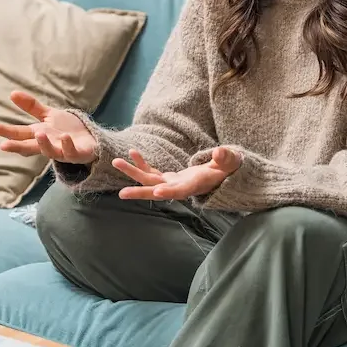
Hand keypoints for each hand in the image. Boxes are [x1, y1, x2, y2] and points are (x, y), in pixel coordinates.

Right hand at [0, 91, 96, 163]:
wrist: (90, 140)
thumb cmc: (66, 129)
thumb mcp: (48, 115)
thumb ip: (31, 106)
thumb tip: (12, 93)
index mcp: (39, 135)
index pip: (20, 134)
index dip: (7, 132)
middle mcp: (47, 145)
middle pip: (30, 146)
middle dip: (16, 146)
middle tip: (3, 145)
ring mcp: (61, 151)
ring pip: (50, 152)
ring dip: (44, 144)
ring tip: (38, 134)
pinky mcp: (76, 154)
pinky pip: (71, 152)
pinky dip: (67, 145)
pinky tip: (64, 138)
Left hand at [113, 147, 240, 200]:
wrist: (222, 176)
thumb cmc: (227, 169)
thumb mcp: (230, 162)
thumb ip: (226, 158)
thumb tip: (220, 152)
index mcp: (195, 185)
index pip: (180, 191)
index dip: (169, 192)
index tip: (156, 192)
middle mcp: (180, 187)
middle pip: (157, 190)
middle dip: (140, 191)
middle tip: (121, 194)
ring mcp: (172, 183)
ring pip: (150, 180)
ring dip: (133, 172)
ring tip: (116, 162)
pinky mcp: (169, 178)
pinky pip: (152, 172)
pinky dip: (142, 163)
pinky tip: (132, 152)